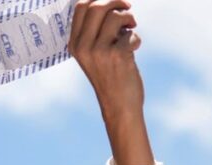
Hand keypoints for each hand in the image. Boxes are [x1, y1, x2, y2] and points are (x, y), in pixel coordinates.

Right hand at [69, 0, 143, 116]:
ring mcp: (100, 51)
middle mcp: (84, 46)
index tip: (115, 3)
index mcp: (75, 44)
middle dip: (117, 3)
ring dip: (129, 19)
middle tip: (128, 9)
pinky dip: (136, 39)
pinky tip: (134, 50)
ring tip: (132, 28)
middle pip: (97, 6)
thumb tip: (112, 3)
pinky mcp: (118, 56)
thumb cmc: (110, 78)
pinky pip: (130, 34)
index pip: (81, 7)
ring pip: (116, 17)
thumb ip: (96, 31)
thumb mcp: (94, 55)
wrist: (119, 107)